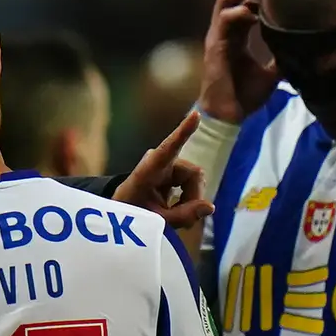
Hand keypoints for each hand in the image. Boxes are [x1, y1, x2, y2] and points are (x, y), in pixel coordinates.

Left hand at [114, 110, 211, 230]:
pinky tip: (175, 209)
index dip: (183, 132)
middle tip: (183, 221)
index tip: (196, 115)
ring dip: (190, 201)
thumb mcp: (158, 220)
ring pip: (195, 181)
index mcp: (150, 169)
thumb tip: (210, 207)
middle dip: (193, 198)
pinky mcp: (175, 171)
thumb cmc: (135, 212)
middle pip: (194, 175)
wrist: (125, 210)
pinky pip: (192, 184)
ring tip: (173, 215)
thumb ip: (183, 215)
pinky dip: (189, 200)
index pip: (169, 148)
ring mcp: (170, 165)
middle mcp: (162, 161)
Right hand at [198, 0, 278, 122]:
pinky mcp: (216, 45)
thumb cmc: (245, 96)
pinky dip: (242, 12)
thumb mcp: (271, 74)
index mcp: (235, 34)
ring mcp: (218, 35)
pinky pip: (226, 18)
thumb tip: (302, 53)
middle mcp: (224, 30)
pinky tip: (257, 18)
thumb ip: (281, 59)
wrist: (228, 116)